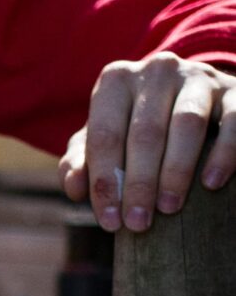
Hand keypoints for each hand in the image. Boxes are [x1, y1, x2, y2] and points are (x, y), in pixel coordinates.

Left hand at [60, 53, 235, 232]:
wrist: (190, 99)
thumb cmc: (134, 129)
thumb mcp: (104, 140)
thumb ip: (81, 161)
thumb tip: (75, 187)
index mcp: (116, 81)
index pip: (105, 135)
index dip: (104, 181)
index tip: (110, 221)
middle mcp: (156, 70)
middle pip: (144, 133)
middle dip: (139, 183)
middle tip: (138, 224)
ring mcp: (197, 76)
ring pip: (187, 123)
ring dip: (176, 170)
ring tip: (169, 208)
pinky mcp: (233, 90)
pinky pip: (232, 120)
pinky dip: (223, 153)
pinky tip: (211, 184)